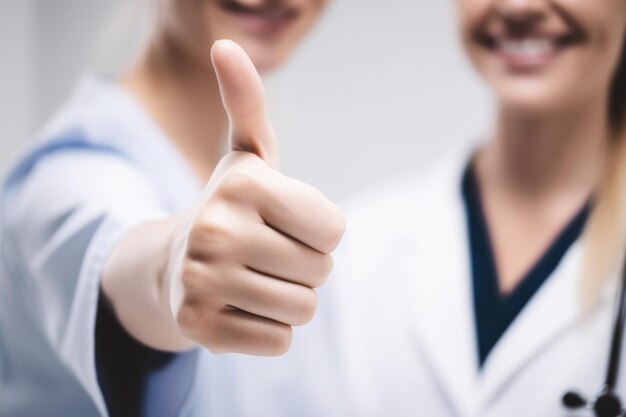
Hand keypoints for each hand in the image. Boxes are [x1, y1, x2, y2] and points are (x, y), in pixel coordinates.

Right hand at [168, 40, 344, 355]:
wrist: (174, 262)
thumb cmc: (231, 207)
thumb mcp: (247, 154)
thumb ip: (247, 103)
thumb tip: (226, 45)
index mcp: (243, 185)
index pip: (334, 230)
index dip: (318, 231)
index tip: (285, 223)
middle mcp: (217, 231)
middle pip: (321, 271)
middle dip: (305, 266)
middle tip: (265, 254)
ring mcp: (203, 282)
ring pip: (302, 309)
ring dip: (289, 299)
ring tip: (253, 280)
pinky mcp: (199, 328)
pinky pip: (278, 342)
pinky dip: (268, 330)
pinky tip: (239, 308)